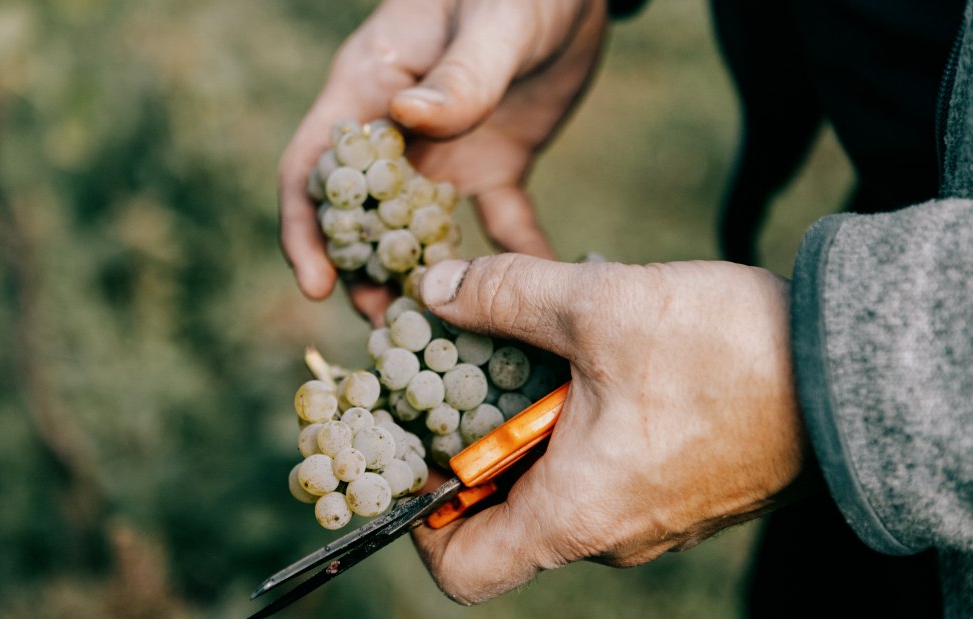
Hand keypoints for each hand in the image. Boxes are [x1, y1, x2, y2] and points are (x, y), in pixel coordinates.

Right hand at [278, 0, 606, 321]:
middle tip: (386, 329)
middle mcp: (396, 132)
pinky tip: (531, 290)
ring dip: (422, 281)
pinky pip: (496, 223)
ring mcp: (445, 153)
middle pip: (360, 217)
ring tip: (438, 330)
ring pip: (417, 233)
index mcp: (370, 90)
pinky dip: (510, 258)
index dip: (305, 231)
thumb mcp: (491, 19)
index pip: (314, 169)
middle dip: (363, 275)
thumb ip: (458, 74)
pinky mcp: (494, 164)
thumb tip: (408, 120)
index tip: (317, 287)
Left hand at [411, 255, 816, 604]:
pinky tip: (598, 361)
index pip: (463, 568)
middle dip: (480, 444)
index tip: (420, 455)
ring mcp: (650, 519)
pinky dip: (583, 426)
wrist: (850, 368)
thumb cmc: (726, 352)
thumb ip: (504, 297)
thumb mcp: (596, 306)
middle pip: (505, 517)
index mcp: (574, 515)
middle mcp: (609, 535)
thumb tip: (436, 290)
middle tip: (473, 373)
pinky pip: (607, 472)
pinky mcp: (683, 492)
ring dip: (536, 424)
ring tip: (544, 351)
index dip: (422, 521)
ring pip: (559, 486)